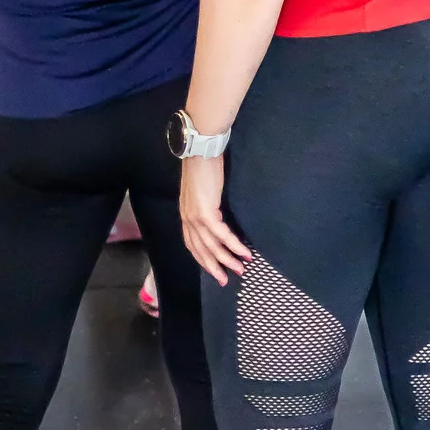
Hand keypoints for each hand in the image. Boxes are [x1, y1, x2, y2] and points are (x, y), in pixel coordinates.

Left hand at [179, 154, 252, 285]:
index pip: (193, 244)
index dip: (203, 259)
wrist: (201, 150)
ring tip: (241, 269)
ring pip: (212, 247)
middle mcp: (187, 219)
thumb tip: (215, 211)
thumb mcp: (201, 189)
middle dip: (214, 266)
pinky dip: (233, 245)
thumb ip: (204, 202)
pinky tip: (243, 252)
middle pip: (201, 250)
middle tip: (226, 280)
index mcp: (186, 214)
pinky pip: (221, 235)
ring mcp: (195, 218)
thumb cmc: (203, 164)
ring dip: (227, 259)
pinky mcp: (206, 213)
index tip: (214, 269)